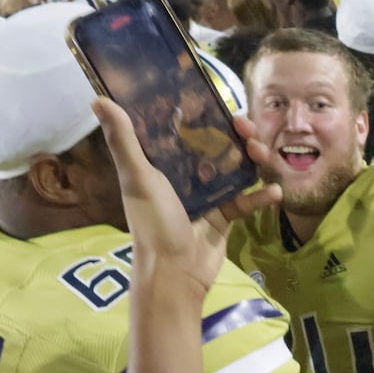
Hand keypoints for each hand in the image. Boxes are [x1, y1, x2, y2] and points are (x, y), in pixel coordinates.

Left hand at [94, 98, 282, 298]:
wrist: (175, 274)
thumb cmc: (153, 224)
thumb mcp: (137, 178)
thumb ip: (123, 140)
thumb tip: (98, 99)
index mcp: (163, 164)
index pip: (186, 129)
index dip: (204, 114)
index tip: (220, 104)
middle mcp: (186, 176)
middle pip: (217, 145)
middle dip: (237, 135)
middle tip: (247, 129)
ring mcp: (209, 196)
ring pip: (236, 168)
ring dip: (254, 158)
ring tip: (263, 156)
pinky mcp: (226, 217)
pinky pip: (247, 200)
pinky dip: (262, 195)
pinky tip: (275, 192)